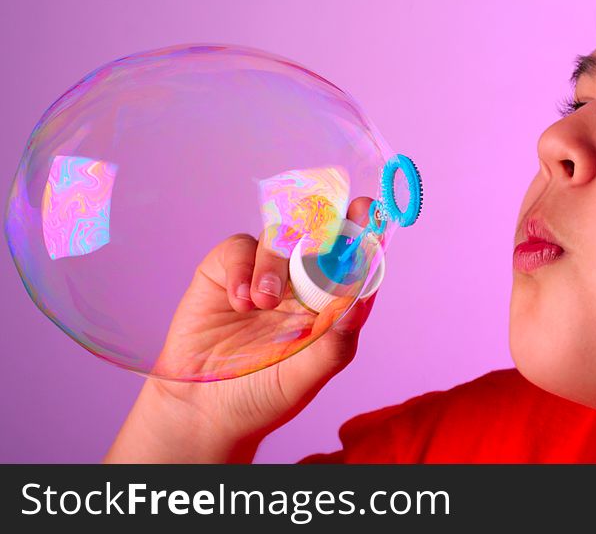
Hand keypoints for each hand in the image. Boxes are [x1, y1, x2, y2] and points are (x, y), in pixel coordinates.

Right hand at [105, 196, 381, 462]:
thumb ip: (335, 343)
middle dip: (324, 222)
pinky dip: (242, 268)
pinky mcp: (226, 272)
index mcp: (328, 303)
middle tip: (324, 226)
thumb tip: (362, 302)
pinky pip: (240, 247)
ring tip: (263, 302)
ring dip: (275, 262)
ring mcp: (264, 274)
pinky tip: (239, 301)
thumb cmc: (261, 395)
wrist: (201, 410)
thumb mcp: (305, 377)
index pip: (352, 259)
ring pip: (279, 237)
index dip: (361, 232)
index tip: (368, 212)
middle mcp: (301, 283)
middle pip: (317, 234)